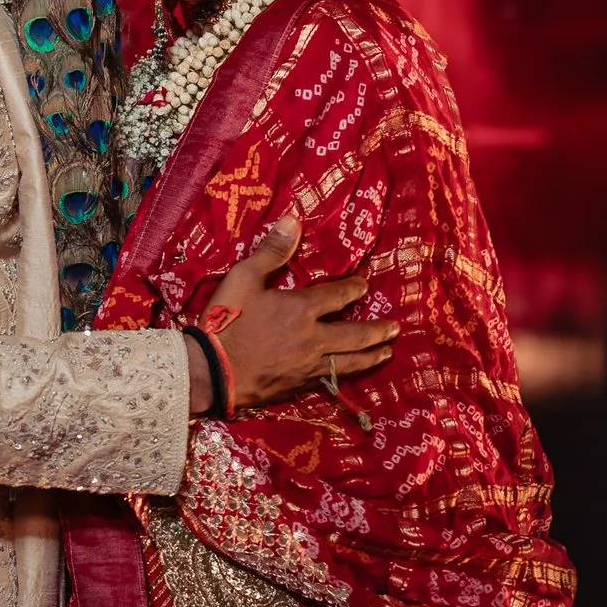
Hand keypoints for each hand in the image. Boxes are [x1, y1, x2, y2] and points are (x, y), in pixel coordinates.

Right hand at [198, 216, 394, 412]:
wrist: (211, 372)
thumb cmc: (226, 321)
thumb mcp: (243, 278)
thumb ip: (271, 252)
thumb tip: (293, 220)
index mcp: (302, 309)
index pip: (338, 296)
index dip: (354, 289)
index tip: (366, 285)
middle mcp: (313, 338)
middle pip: (355, 335)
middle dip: (377, 330)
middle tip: (395, 328)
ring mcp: (308, 366)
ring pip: (349, 362)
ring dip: (371, 356)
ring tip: (387, 353)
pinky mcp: (298, 386)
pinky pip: (330, 380)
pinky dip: (346, 375)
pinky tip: (350, 375)